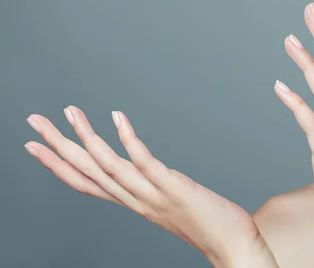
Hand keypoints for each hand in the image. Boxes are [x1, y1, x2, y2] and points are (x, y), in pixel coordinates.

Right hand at [24, 106, 277, 267]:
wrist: (233, 247)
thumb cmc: (205, 221)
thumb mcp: (168, 201)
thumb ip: (150, 187)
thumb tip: (141, 168)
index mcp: (132, 202)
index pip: (85, 183)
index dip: (57, 165)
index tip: (35, 145)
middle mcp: (135, 200)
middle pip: (87, 172)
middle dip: (57, 147)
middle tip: (34, 122)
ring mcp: (152, 195)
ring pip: (109, 166)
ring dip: (86, 138)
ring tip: (70, 112)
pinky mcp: (173, 187)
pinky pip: (144, 161)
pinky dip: (128, 139)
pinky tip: (117, 117)